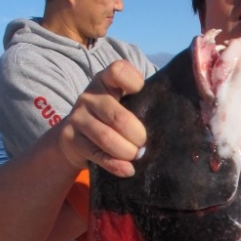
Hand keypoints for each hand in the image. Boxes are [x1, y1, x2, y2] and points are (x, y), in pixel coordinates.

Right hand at [58, 60, 147, 177]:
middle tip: (144, 143)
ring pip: (106, 138)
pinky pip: (98, 155)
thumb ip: (140, 104)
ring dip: (127, 152)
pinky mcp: (71, 139)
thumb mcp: (123, 104)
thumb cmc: (110, 118)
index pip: (118, 71)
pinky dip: (116, 165)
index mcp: (105, 80)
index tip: (141, 93)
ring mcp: (78, 117)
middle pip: (118, 117)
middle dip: (137, 135)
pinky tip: (128, 169)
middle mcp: (89, 96)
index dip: (134, 81)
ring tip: (136, 156)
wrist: (74, 139)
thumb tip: (169, 122)